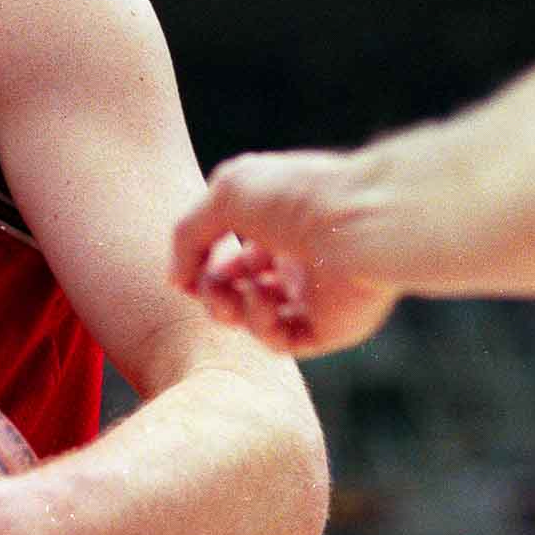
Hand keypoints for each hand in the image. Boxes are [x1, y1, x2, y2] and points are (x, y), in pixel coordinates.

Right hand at [172, 150, 399, 356]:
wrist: (358, 224)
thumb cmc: (295, 197)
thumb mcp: (225, 195)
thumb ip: (187, 234)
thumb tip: (176, 279)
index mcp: (277, 219)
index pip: (230, 249)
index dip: (202, 262)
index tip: (186, 272)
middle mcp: (295, 255)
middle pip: (237, 288)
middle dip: (212, 292)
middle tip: (209, 289)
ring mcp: (313, 293)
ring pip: (255, 318)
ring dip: (231, 309)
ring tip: (232, 296)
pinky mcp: (328, 326)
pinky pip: (282, 339)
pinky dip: (261, 324)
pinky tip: (264, 299)